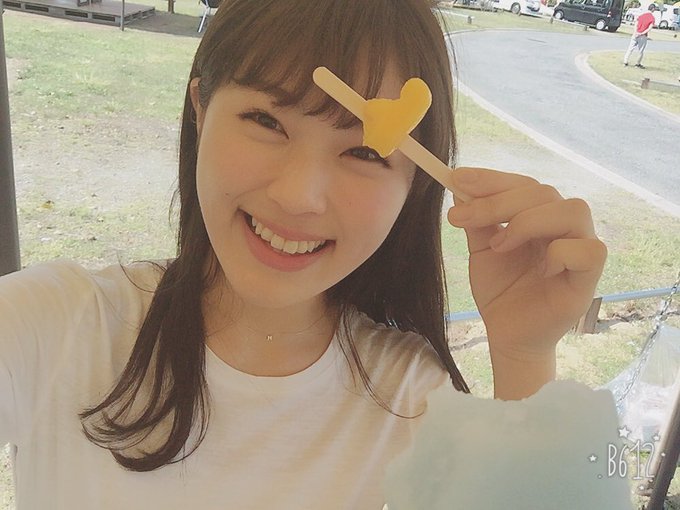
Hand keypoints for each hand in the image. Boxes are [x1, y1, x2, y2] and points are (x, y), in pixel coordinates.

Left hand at [447, 167, 606, 357]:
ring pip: (573, 210)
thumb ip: (477, 220)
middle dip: (499, 201)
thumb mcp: (480, 250)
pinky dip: (561, 252)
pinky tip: (539, 267)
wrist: (506, 334)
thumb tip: (460, 186)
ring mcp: (579, 250)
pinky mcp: (588, 279)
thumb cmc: (500, 291)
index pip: (524, 184)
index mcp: (539, 216)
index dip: (492, 179)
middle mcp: (563, 227)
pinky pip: (590, 250)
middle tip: (463, 218)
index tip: (457, 179)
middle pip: (544, 192)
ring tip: (499, 244)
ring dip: (529, 221)